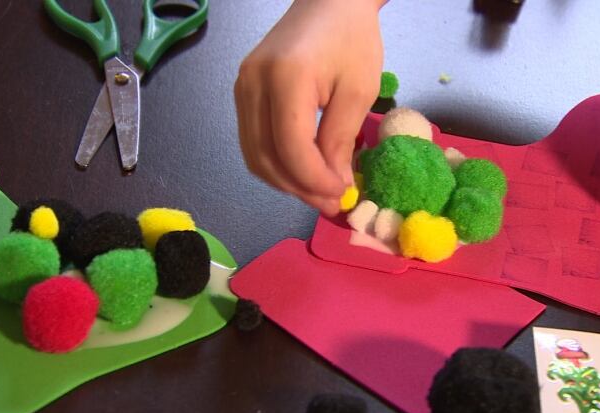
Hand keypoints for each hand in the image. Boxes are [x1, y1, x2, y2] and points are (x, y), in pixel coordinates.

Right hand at [234, 0, 384, 215]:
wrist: (329, 2)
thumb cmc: (351, 39)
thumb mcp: (357, 91)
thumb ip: (340, 140)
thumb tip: (334, 185)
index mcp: (285, 78)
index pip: (291, 148)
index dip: (315, 180)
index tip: (342, 195)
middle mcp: (252, 84)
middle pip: (265, 157)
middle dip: (299, 188)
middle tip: (331, 204)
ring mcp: (242, 88)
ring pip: (254, 155)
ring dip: (285, 182)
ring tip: (319, 192)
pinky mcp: (242, 92)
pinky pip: (253, 141)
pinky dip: (276, 164)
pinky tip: (302, 172)